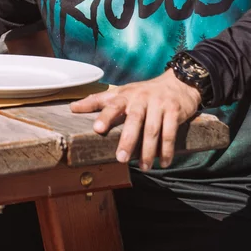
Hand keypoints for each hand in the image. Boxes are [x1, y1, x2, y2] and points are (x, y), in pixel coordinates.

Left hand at [69, 70, 201, 168]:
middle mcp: (141, 99)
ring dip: (148, 151)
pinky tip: (164, 162)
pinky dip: (167, 149)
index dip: (104, 116)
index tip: (97, 129)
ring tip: (144, 168)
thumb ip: (98, 101)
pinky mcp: (174, 112)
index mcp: (126, 96)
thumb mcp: (121, 93)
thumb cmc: (143, 92)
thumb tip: (73, 107)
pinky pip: (170, 133)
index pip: (112, 105)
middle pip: (134, 120)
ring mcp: (159, 105)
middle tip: (121, 159)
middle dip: (128, 140)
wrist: (177, 83)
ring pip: (153, 130)